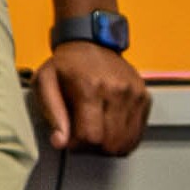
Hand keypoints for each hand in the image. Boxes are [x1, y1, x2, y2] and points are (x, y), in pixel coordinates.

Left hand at [29, 38, 149, 157]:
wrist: (90, 43)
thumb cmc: (66, 65)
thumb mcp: (45, 83)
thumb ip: (52, 114)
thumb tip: (60, 141)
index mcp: (90, 87)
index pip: (91, 136)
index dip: (78, 144)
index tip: (70, 137)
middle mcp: (116, 90)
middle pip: (110, 143)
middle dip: (93, 147)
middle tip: (82, 133)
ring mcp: (133, 93)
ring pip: (125, 142)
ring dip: (109, 145)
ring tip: (96, 130)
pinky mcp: (144, 97)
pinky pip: (137, 134)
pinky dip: (124, 138)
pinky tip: (111, 129)